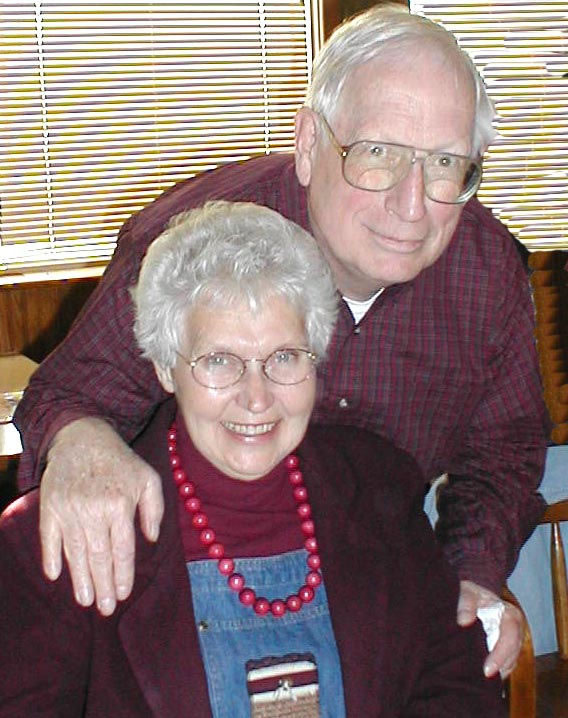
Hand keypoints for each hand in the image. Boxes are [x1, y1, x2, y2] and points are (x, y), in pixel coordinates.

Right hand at [39, 417, 163, 615]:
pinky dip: (51, 557)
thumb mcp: (148, 478)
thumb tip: (152, 539)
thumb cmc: (120, 461)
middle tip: (105, 608)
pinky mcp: (50, 506)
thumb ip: (154, 509)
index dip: (123, 574)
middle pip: (99, 557)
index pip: (122, 549)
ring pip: (75, 552)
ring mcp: (69, 509)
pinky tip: (55, 576)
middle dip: (103, 585)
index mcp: (119, 505)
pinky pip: (49, 537)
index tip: (124, 594)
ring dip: (80, 579)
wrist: (83, 438)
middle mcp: (93, 510)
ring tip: (86, 600)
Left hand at [457, 579, 522, 678]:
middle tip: (481, 679)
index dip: (499, 656)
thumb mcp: (467, 591)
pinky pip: (506, 662)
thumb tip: (464, 621)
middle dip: (499, 669)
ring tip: (481, 680)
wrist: (476, 591)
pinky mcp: (507, 645)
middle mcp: (516, 628)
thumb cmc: (472, 591)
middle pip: (513, 654)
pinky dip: (497, 669)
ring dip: (498, 671)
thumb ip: (465, 603)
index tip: (486, 670)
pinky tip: (484, 675)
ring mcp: (514, 638)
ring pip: (511, 661)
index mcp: (510, 615)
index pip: (510, 639)